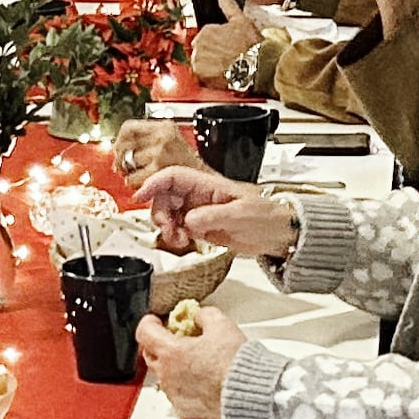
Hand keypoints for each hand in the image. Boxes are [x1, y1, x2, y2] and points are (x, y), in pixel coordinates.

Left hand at [112, 118, 201, 181]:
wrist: (205, 180)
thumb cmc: (187, 165)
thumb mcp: (169, 142)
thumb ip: (146, 142)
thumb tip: (118, 153)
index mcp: (165, 126)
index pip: (129, 127)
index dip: (119, 140)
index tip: (119, 150)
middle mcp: (163, 136)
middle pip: (124, 144)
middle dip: (121, 159)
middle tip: (126, 167)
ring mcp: (161, 152)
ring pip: (127, 164)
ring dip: (130, 173)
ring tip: (142, 176)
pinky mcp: (158, 170)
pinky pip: (132, 179)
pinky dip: (135, 184)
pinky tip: (145, 184)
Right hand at [135, 165, 298, 259]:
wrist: (278, 234)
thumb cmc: (267, 217)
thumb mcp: (241, 215)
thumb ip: (212, 216)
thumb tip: (189, 220)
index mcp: (209, 185)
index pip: (173, 176)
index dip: (154, 183)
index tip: (140, 195)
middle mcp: (200, 196)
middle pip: (165, 196)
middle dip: (160, 212)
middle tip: (168, 228)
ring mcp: (199, 211)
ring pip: (168, 213)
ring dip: (166, 226)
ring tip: (178, 238)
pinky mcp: (200, 226)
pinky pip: (177, 227)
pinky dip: (174, 236)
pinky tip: (184, 241)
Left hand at [136, 306, 242, 418]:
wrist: (249, 394)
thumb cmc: (235, 363)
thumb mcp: (222, 325)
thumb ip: (204, 315)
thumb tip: (199, 316)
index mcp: (171, 352)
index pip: (145, 332)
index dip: (149, 323)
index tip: (155, 321)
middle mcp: (167, 375)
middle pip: (150, 355)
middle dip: (159, 344)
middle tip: (175, 339)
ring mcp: (174, 395)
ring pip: (165, 377)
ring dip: (174, 367)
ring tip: (195, 362)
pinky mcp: (184, 412)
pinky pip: (179, 397)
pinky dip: (186, 388)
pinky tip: (202, 383)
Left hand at [187, 18, 264, 85]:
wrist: (256, 68)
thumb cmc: (251, 45)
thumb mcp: (241, 20)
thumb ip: (228, 3)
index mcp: (206, 30)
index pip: (206, 37)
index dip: (219, 43)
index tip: (229, 47)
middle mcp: (199, 45)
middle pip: (202, 50)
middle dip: (213, 54)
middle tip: (229, 58)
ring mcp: (198, 61)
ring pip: (200, 63)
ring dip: (211, 66)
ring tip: (227, 67)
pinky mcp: (200, 76)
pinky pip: (201, 76)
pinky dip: (209, 77)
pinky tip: (222, 75)